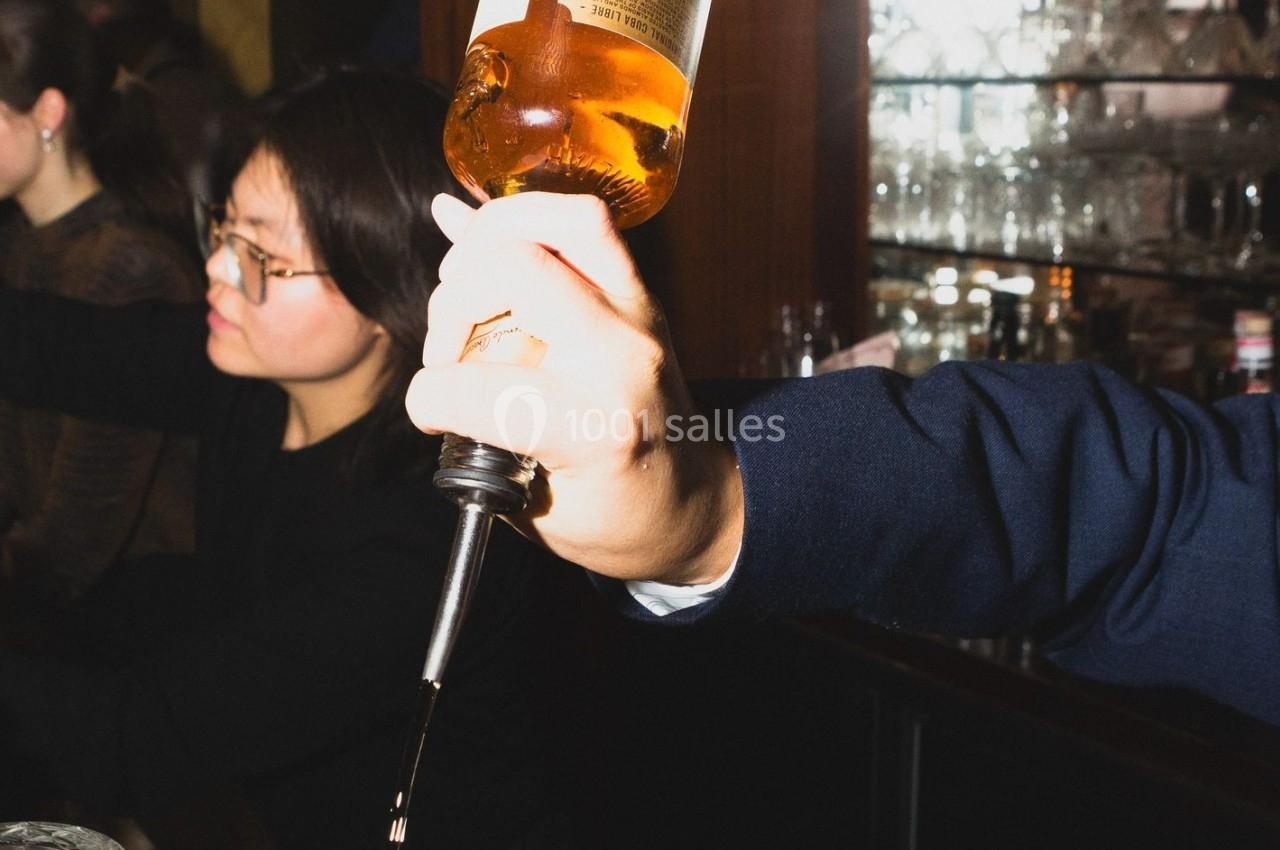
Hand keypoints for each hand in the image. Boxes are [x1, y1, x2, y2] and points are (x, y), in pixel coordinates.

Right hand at [406, 193, 742, 585]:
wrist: (690, 507)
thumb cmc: (613, 519)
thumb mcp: (534, 504)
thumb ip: (479, 437)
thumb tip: (431, 377)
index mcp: (596, 427)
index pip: (479, 387)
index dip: (428, 400)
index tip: (429, 415)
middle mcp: (623, 358)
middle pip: (517, 270)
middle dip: (453, 303)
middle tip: (447, 349)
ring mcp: (639, 316)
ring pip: (566, 221)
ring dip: (492, 238)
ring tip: (463, 282)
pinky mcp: (641, 294)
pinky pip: (586, 224)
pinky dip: (527, 221)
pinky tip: (488, 250)